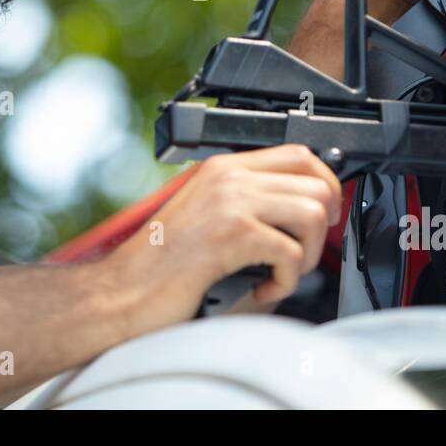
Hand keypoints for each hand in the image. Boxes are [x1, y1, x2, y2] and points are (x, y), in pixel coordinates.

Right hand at [105, 144, 341, 329]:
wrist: (122, 291)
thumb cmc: (158, 264)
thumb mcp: (204, 215)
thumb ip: (244, 203)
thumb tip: (300, 213)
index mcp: (222, 168)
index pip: (299, 154)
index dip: (324, 185)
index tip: (321, 216)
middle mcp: (227, 177)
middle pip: (315, 181)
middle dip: (323, 224)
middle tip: (303, 252)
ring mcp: (229, 201)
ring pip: (312, 212)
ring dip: (308, 253)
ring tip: (283, 272)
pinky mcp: (231, 234)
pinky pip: (291, 253)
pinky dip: (286, 281)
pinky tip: (262, 289)